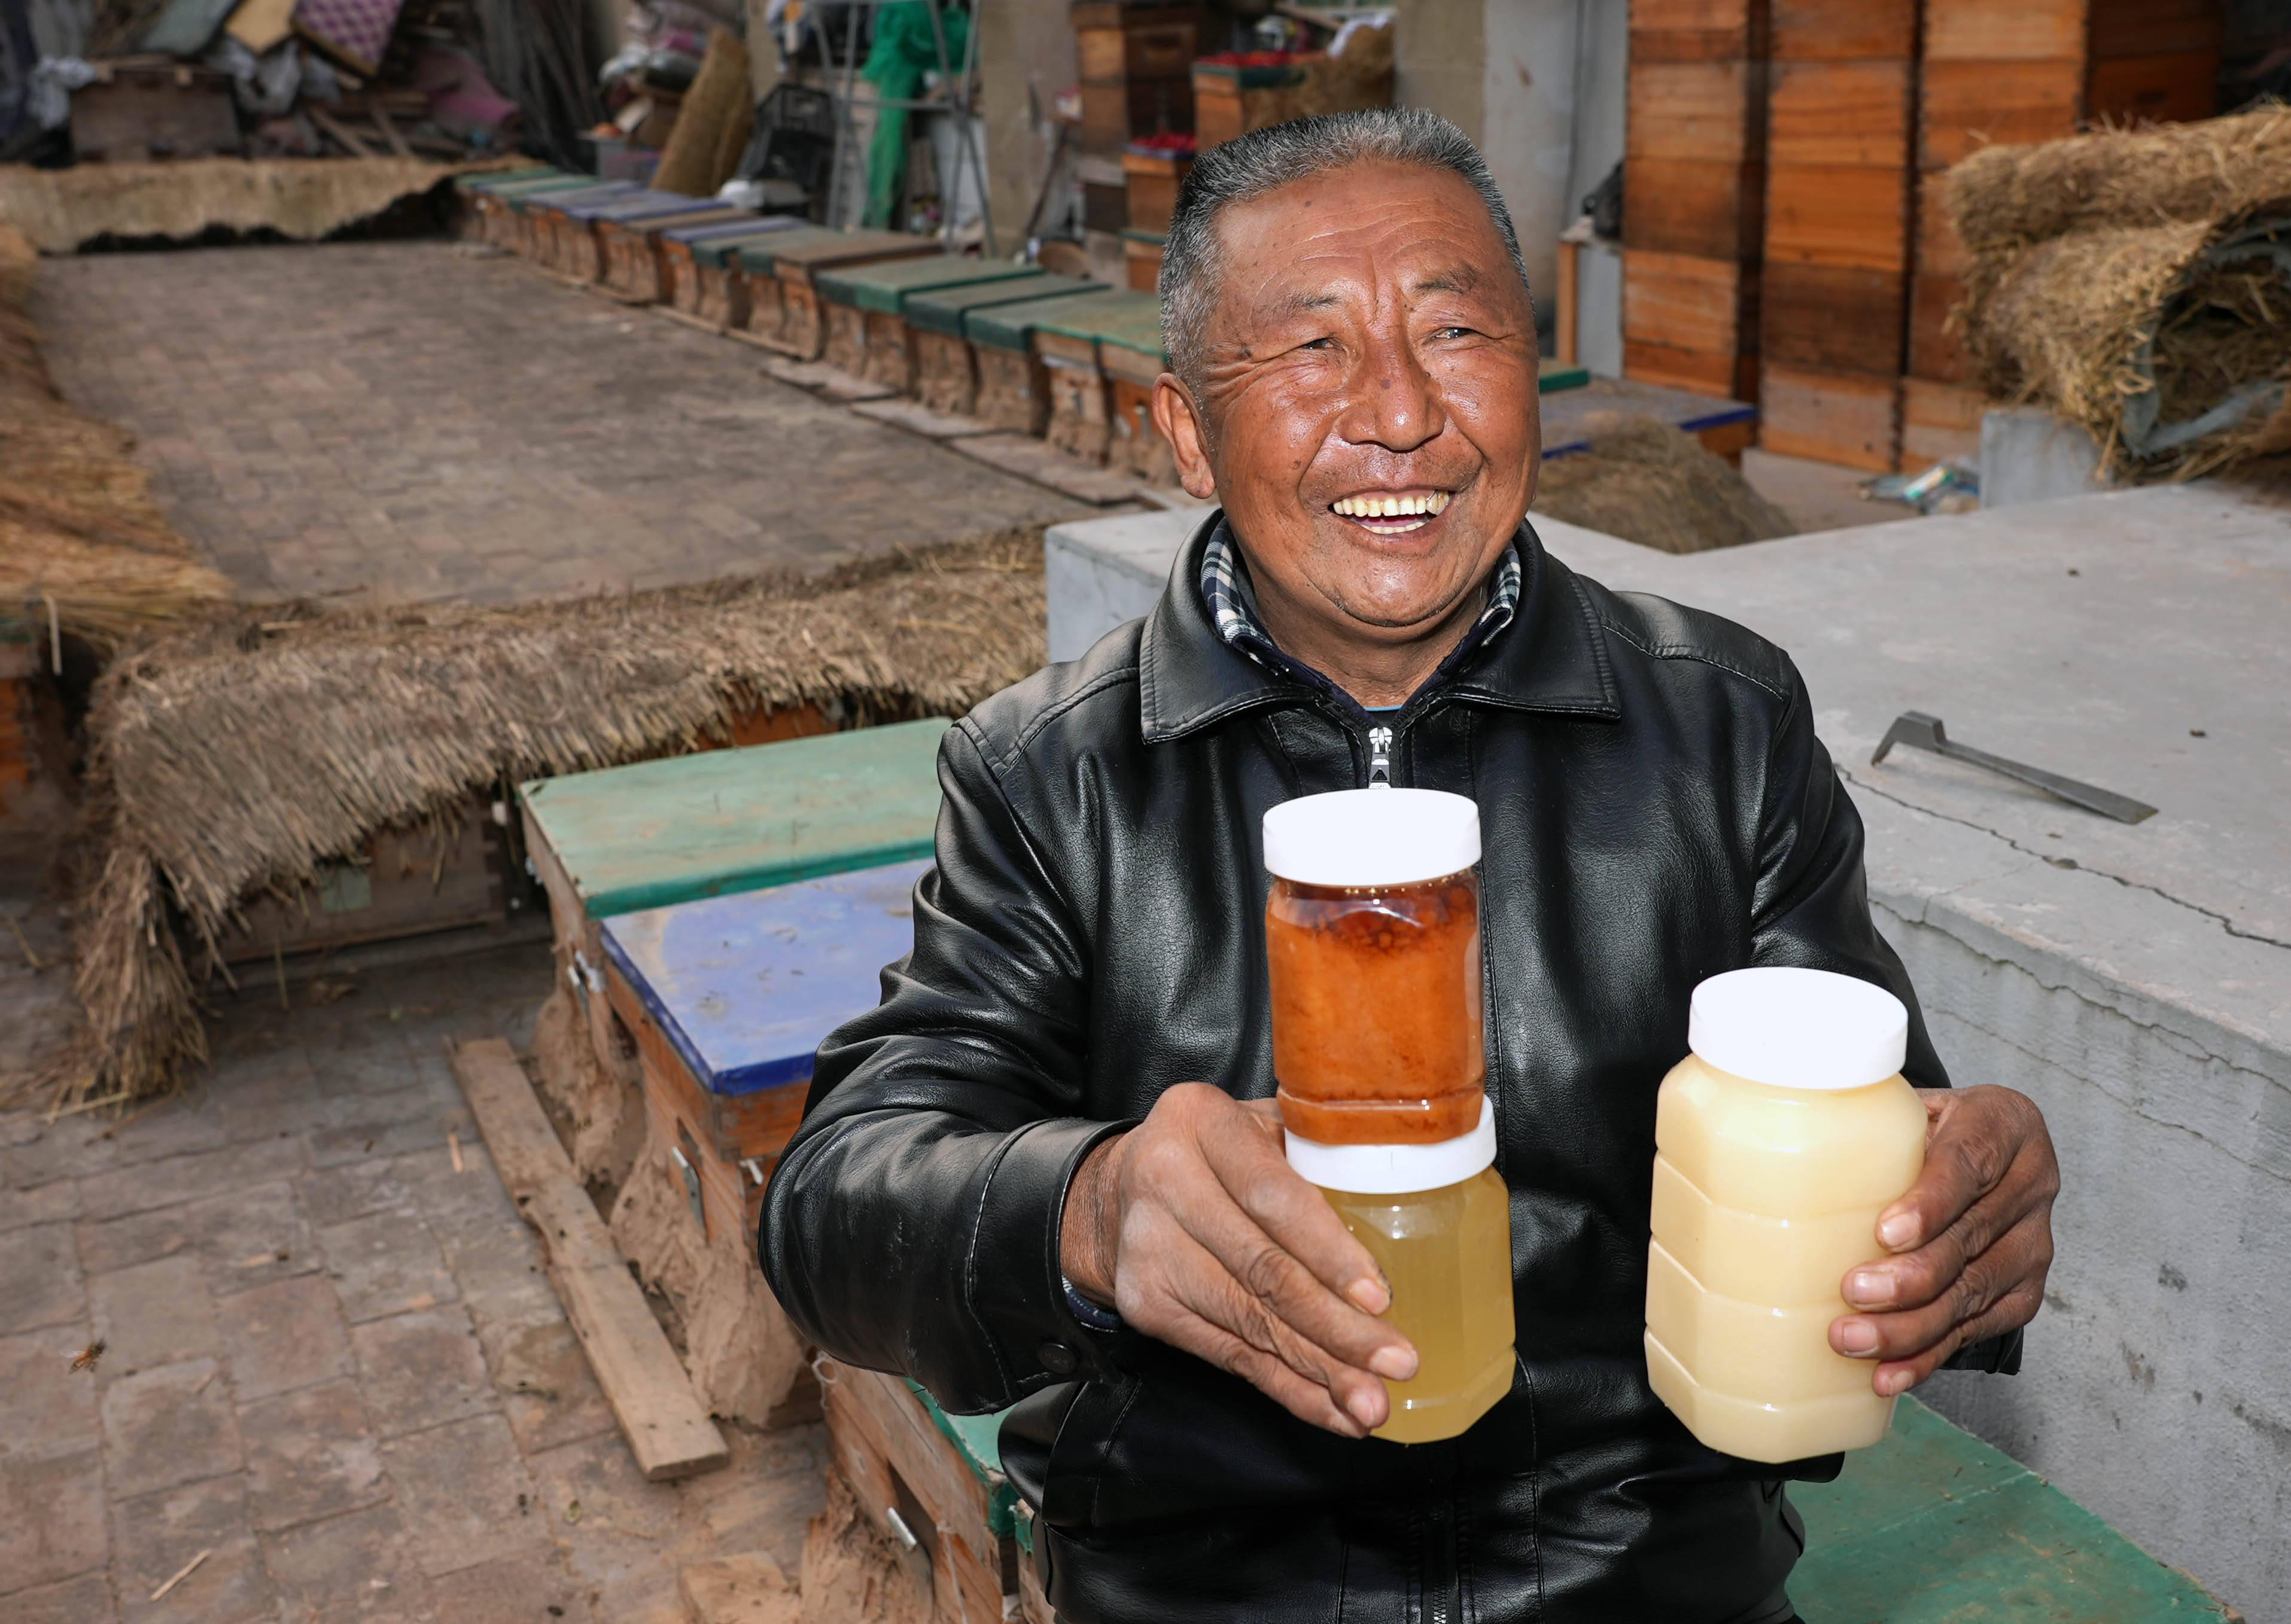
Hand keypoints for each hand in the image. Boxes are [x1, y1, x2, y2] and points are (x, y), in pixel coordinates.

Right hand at [1061, 1084, 1418, 1436]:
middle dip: (1336, 1327)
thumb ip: (1316, 1159)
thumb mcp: (1261, 1127)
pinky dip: (1285, 1387)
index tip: (1379, 1297)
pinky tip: (1329, 1407)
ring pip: (1248, 1321)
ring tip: (1372, 1403)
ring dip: (1318, 1370)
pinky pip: (1228, 1354)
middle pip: (1263, 1269)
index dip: (1328, 1252)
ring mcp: (1147, 1247)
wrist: (1120, 1190)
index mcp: (1201, 1121)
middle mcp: (1163, 1180)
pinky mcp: (1144, 1302)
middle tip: (1397, 1363)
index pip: (1273, 1197)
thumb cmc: (1219, 1154)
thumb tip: (1403, 1222)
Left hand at [1829, 1085, 2058, 1394]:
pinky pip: (1974, 1331)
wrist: (1983, 1150)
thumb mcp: (1902, 1106)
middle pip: (1968, 1240)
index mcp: (2002, 1125)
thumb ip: (1858, 1119)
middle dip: (1909, 1277)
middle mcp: (2028, 1186)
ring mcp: (2029, 1245)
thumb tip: (1756, 1141)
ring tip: (1852, 1340)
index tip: (1884, 1231)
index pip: (1966, 1165)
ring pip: (1971, 1294)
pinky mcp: (2020, 1292)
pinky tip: (1887, 1374)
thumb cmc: (1925, 1128)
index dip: (1928, 1203)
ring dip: (1910, 1327)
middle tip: (1852, 1292)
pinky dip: (1926, 1356)